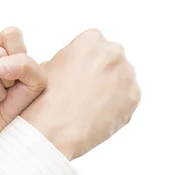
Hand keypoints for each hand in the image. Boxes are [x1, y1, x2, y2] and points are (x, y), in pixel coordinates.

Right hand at [21, 29, 140, 159]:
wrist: (53, 131)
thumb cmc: (44, 100)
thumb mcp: (48, 66)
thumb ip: (69, 59)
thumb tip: (76, 67)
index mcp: (91, 39)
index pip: (93, 45)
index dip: (83, 63)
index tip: (76, 77)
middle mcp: (114, 51)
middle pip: (111, 59)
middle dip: (102, 73)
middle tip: (85, 93)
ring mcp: (127, 74)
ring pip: (122, 78)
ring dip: (111, 89)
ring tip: (90, 106)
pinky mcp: (134, 96)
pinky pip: (127, 99)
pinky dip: (117, 106)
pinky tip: (99, 115)